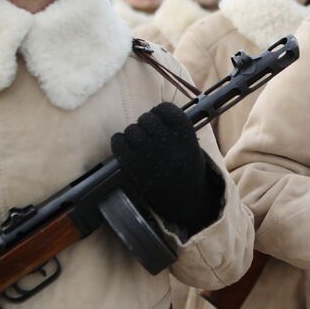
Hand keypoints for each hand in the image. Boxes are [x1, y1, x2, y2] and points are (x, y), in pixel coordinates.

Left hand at [111, 102, 224, 236]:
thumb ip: (175, 128)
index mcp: (184, 134)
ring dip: (134, 135)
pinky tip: (127, 149)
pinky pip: (118, 141)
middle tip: (149, 135)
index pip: (165, 108)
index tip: (160, 119)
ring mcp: (148, 152)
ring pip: (132, 129)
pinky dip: (120, 142)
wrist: (184, 200)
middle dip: (146, 124)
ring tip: (140, 145)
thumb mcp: (191, 145)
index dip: (159, 112)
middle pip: (146, 118)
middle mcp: (167, 141)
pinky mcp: (133, 165)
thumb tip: (153, 113)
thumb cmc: (186, 170)